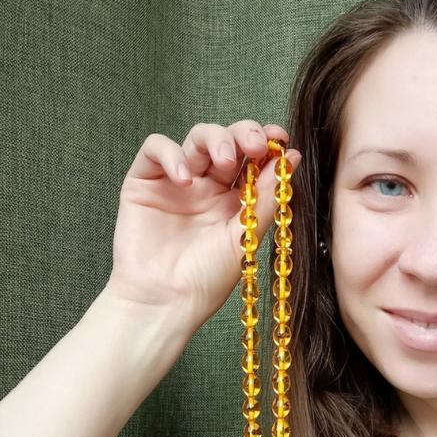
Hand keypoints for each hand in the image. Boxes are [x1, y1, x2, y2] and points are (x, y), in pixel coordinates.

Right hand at [104, 120, 301, 331]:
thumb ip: (266, 197)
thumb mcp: (245, 237)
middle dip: (244, 134)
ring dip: (215, 139)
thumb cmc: (206, 279)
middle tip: (256, 146)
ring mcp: (176, 182)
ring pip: (196, 138)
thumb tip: (292, 157)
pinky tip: (186, 179)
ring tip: (224, 161)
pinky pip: (156, 149)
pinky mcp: (144, 182)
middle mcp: (207, 186)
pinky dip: (172, 154)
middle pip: (228, 141)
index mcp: (235, 200)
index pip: (253, 159)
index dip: (267, 142)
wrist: (165, 302)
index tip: (280, 139)